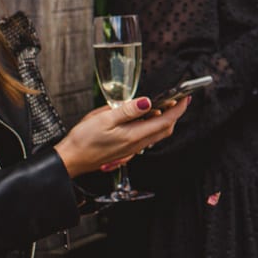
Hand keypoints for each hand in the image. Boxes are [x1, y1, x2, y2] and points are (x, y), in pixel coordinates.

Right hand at [54, 95, 187, 176]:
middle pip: (165, 129)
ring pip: (155, 134)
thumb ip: (128, 111)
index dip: (178, 109)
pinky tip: (142, 119)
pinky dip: (150, 126)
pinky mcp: (126, 150)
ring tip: (161, 106)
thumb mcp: (104, 119)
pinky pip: (145, 138)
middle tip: (177, 100)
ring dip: (162, 120)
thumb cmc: (83, 140)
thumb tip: (147, 102)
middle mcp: (137, 145)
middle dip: (174, 114)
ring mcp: (132, 149)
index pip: (165, 121)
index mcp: (134, 136)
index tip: (186, 98)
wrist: (71, 160)